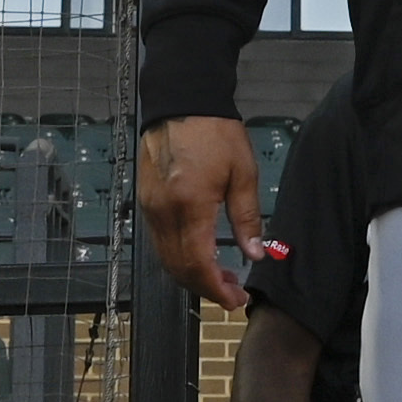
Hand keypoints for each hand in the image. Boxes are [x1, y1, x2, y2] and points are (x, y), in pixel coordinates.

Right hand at [140, 116, 260, 308]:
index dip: (216, 289)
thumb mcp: (243, 173)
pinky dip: (179, 257)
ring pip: (166, 259)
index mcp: (190, 206)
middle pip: (178, 268)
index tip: (236, 300)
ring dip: (191, 275)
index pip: (198, 264)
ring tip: (221, 276)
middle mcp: (164, 212)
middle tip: (233, 293)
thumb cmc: (215, 132)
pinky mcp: (146, 201)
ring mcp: (150, 208)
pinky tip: (200, 255)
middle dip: (205, 288)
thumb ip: (247, 218)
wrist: (181, 101)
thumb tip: (255, 254)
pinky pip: (160, 242)